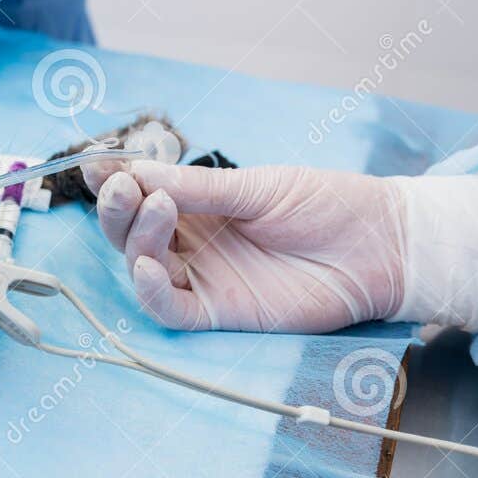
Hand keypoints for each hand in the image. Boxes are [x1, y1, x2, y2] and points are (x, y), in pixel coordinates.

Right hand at [83, 160, 408, 332]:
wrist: (380, 245)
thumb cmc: (328, 206)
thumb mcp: (259, 186)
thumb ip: (198, 187)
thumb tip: (138, 170)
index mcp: (199, 206)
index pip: (142, 194)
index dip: (115, 181)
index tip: (96, 164)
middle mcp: (193, 242)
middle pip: (132, 232)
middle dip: (118, 207)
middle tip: (124, 186)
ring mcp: (204, 277)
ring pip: (143, 266)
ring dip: (137, 238)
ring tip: (155, 207)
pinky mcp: (220, 313)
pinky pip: (170, 309)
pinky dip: (150, 291)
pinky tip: (147, 266)